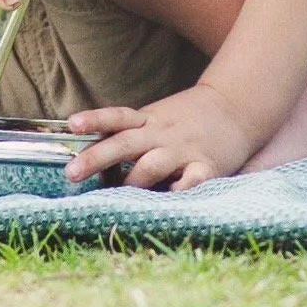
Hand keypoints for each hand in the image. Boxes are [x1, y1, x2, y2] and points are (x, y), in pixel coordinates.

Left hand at [66, 82, 260, 190]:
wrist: (235, 106)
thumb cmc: (184, 119)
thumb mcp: (154, 118)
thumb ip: (128, 135)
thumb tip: (94, 161)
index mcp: (147, 119)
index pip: (116, 117)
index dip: (94, 119)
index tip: (72, 124)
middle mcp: (161, 133)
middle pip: (124, 144)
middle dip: (95, 159)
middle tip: (71, 173)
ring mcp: (184, 150)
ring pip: (151, 165)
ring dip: (131, 182)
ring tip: (116, 195)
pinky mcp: (209, 166)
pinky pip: (191, 182)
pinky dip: (178, 191)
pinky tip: (166, 200)